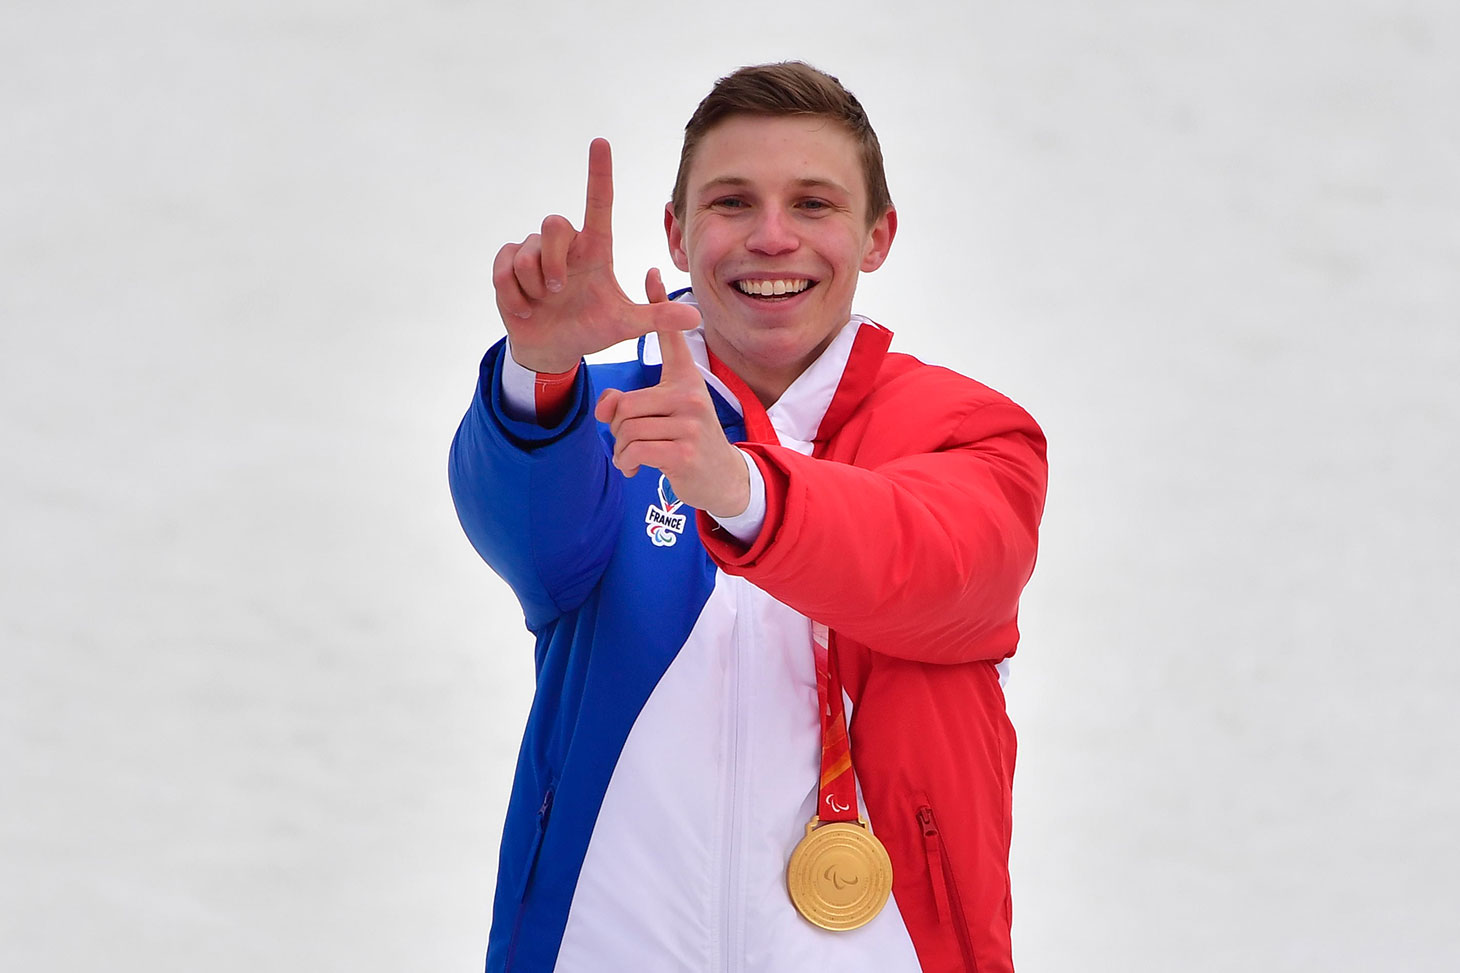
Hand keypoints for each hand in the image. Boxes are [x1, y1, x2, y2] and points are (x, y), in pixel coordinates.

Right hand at [492, 139, 699, 372]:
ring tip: (543, 302)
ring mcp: (533, 254)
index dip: (599, 173)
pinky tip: (524, 308)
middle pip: (554, 224)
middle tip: (557, 290)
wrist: (553, 349)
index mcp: (594, 249)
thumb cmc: (590, 330)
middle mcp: (565, 245)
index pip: (598, 203)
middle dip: (553, 262)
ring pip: (527, 253)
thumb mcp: (625, 325)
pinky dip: (513, 294)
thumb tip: (695, 318)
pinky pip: (503, 269)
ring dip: (534, 285)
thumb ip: (656, 317)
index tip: (601, 143)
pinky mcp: (507, 266)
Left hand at [593, 269, 750, 518]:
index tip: (651, 272)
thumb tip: (605, 408)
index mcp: (686, 379)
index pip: (672, 338)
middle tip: (631, 442)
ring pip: (626, 430)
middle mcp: (690, 395)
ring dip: (622, 451)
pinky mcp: (684, 452)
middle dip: (618, 429)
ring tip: (634, 457)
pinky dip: (627, 464)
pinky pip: (634, 451)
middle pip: (625, 405)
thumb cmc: (687, 441)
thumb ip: (629, 403)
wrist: (722, 479)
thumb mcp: (662, 415)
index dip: (660, 303)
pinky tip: (635, 469)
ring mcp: (690, 423)